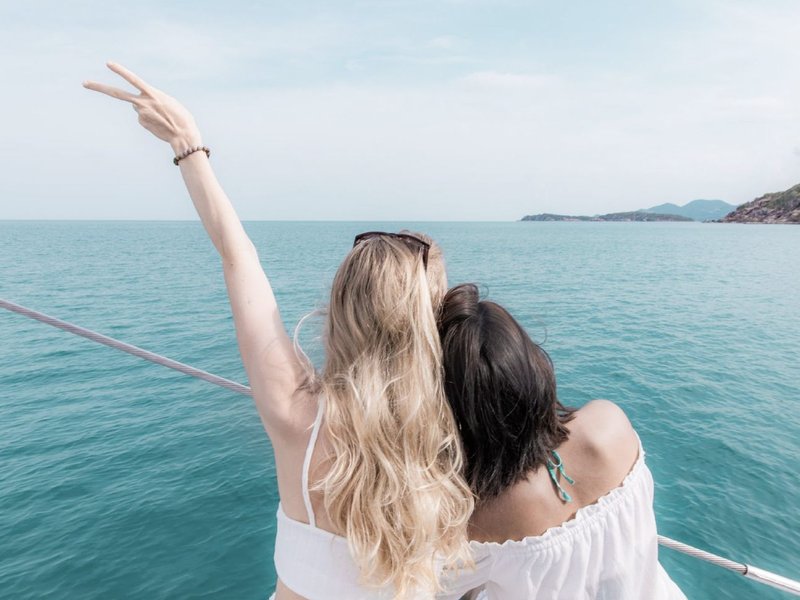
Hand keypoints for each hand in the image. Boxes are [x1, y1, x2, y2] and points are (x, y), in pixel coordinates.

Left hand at [83, 62, 202, 153]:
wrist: (184, 135)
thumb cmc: (181, 117)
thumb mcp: (168, 101)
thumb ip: (150, 99)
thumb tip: (135, 107)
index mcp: (152, 94)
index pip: (133, 79)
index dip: (121, 71)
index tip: (108, 64)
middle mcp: (143, 103)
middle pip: (117, 94)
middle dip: (99, 88)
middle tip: (84, 83)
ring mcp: (140, 114)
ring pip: (137, 107)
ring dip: (147, 109)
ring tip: (162, 116)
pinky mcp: (141, 123)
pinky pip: (142, 117)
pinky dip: (150, 119)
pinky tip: (159, 123)